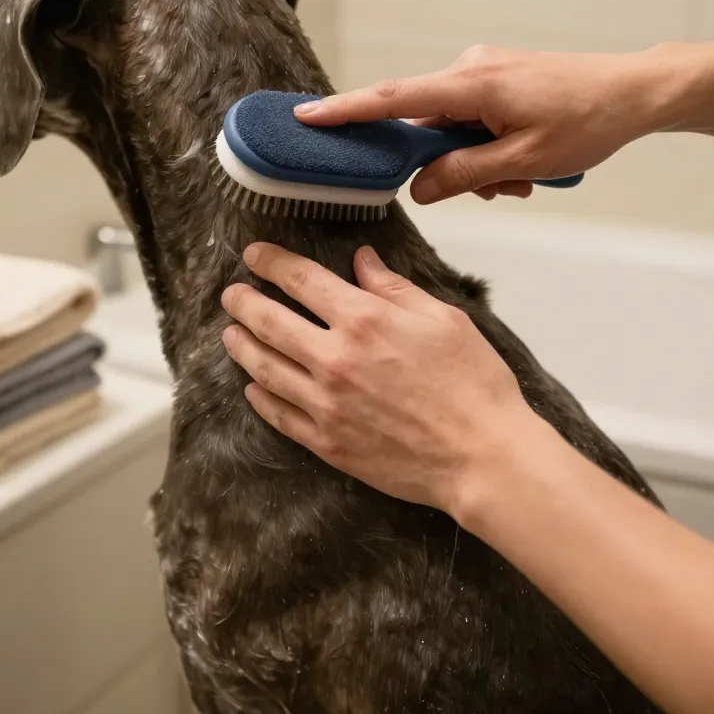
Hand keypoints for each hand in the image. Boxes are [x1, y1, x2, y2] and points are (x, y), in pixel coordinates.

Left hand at [220, 242, 531, 514]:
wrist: (482, 457)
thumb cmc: (474, 384)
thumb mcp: (444, 319)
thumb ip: (395, 288)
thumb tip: (363, 261)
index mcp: (364, 320)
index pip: (301, 280)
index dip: (271, 262)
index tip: (254, 256)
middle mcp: (335, 359)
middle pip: (270, 322)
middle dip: (244, 303)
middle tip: (230, 295)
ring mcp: (326, 404)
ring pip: (265, 368)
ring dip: (242, 347)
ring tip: (231, 334)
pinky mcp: (328, 443)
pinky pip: (280, 415)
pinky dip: (261, 397)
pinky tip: (254, 387)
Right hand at [294, 44, 670, 203]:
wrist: (636, 93)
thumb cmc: (588, 122)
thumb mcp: (523, 161)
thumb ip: (463, 175)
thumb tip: (418, 188)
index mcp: (471, 84)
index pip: (392, 99)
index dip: (346, 112)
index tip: (306, 116)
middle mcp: (469, 70)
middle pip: (426, 125)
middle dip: (451, 165)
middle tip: (499, 187)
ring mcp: (484, 73)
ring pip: (453, 130)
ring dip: (478, 162)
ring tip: (525, 178)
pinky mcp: (498, 80)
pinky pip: (472, 121)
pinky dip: (489, 148)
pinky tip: (525, 164)